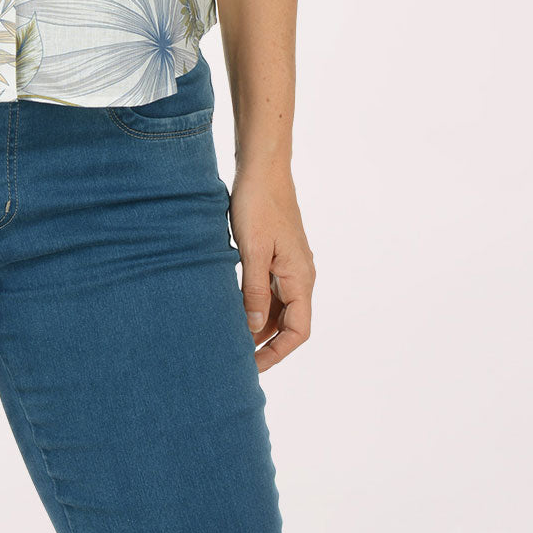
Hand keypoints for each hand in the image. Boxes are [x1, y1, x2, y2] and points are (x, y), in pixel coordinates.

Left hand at [228, 162, 315, 371]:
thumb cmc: (258, 203)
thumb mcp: (253, 249)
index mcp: (301, 277)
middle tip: (235, 356)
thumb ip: (255, 290)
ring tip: (231, 336)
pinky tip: (235, 305)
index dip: (277, 352)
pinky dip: (256, 302)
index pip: (298, 331)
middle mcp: (301, 274)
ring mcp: (290, 264)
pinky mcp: (279, 253)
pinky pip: (272, 288)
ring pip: (280, 306)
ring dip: (260, 323)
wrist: (263, 166)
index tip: (252, 366)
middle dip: (266, 342)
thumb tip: (255, 328)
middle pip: (289, 322)